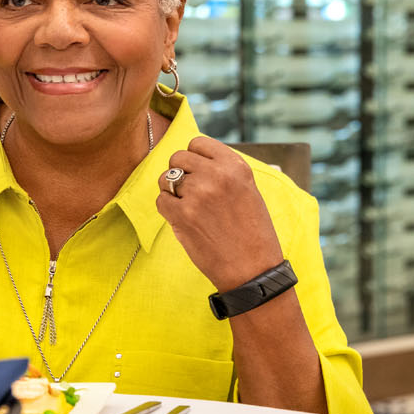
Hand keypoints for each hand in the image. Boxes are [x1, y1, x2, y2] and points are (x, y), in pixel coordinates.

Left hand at [156, 137, 285, 291]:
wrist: (253, 269)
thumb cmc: (252, 232)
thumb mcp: (248, 190)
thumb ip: (224, 172)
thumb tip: (195, 160)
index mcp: (235, 166)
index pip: (198, 143)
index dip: (194, 158)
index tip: (199, 172)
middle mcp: (216, 175)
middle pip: (178, 158)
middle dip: (181, 174)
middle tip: (192, 192)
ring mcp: (198, 194)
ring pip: (166, 179)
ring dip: (171, 191)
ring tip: (187, 206)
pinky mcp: (182, 216)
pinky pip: (161, 200)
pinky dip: (168, 210)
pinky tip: (183, 219)